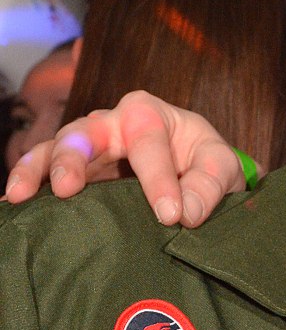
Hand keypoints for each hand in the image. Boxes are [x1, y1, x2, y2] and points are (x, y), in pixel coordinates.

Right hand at [4, 90, 242, 225]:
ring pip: (55, 149)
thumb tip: (187, 214)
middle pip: (84, 133)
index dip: (158, 179)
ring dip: (37, 171)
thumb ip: (209, 185)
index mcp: (149, 114)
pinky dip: (29, 187)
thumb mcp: (220, 166)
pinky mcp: (76, 172)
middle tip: (66, 187)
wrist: (193, 170)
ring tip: (20, 195)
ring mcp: (89, 147)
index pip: (148, 142)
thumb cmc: (204, 162)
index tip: (170, 215)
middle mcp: (111, 123)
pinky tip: (13, 206)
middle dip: (72, 157)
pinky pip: (45, 173)